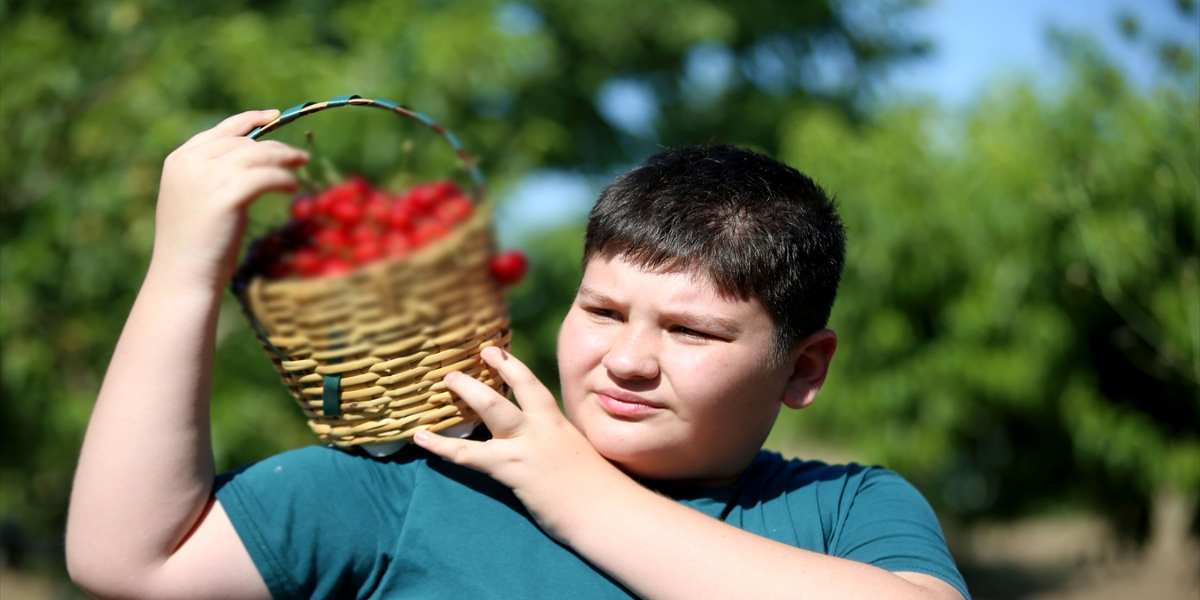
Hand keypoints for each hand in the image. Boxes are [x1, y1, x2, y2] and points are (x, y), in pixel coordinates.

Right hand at [149, 109, 308, 291]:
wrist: (183, 276)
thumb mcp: (197, 199)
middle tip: (299, 156)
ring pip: (258, 155)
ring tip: (301, 166)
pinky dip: (284, 179)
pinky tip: (293, 188)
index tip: (275, 116)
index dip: (251, 120)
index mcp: (179, 160)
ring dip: (285, 159)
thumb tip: (251, 157)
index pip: (221, 131)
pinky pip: (266, 176)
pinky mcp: (226, 196)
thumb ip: (213, 174)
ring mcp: (206, 178)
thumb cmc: (195, 245)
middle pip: (243, 142)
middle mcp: (190, 163)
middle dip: (275, 146)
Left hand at [413, 346, 627, 540]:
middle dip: (492, 371)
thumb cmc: (595, 490)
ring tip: (446, 380)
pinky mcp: (513, 469)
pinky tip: (421, 438)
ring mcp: (528, 446)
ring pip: (494, 409)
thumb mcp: (576, 456)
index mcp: (558, 423)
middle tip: (464, 364)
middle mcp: (543, 428)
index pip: (532, 386)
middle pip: (515, 388)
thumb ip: (555, 444)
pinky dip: (442, 446)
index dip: (511, 367)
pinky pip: (469, 454)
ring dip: (470, 392)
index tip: (493, 352)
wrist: (606, 511)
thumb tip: (537, 444)